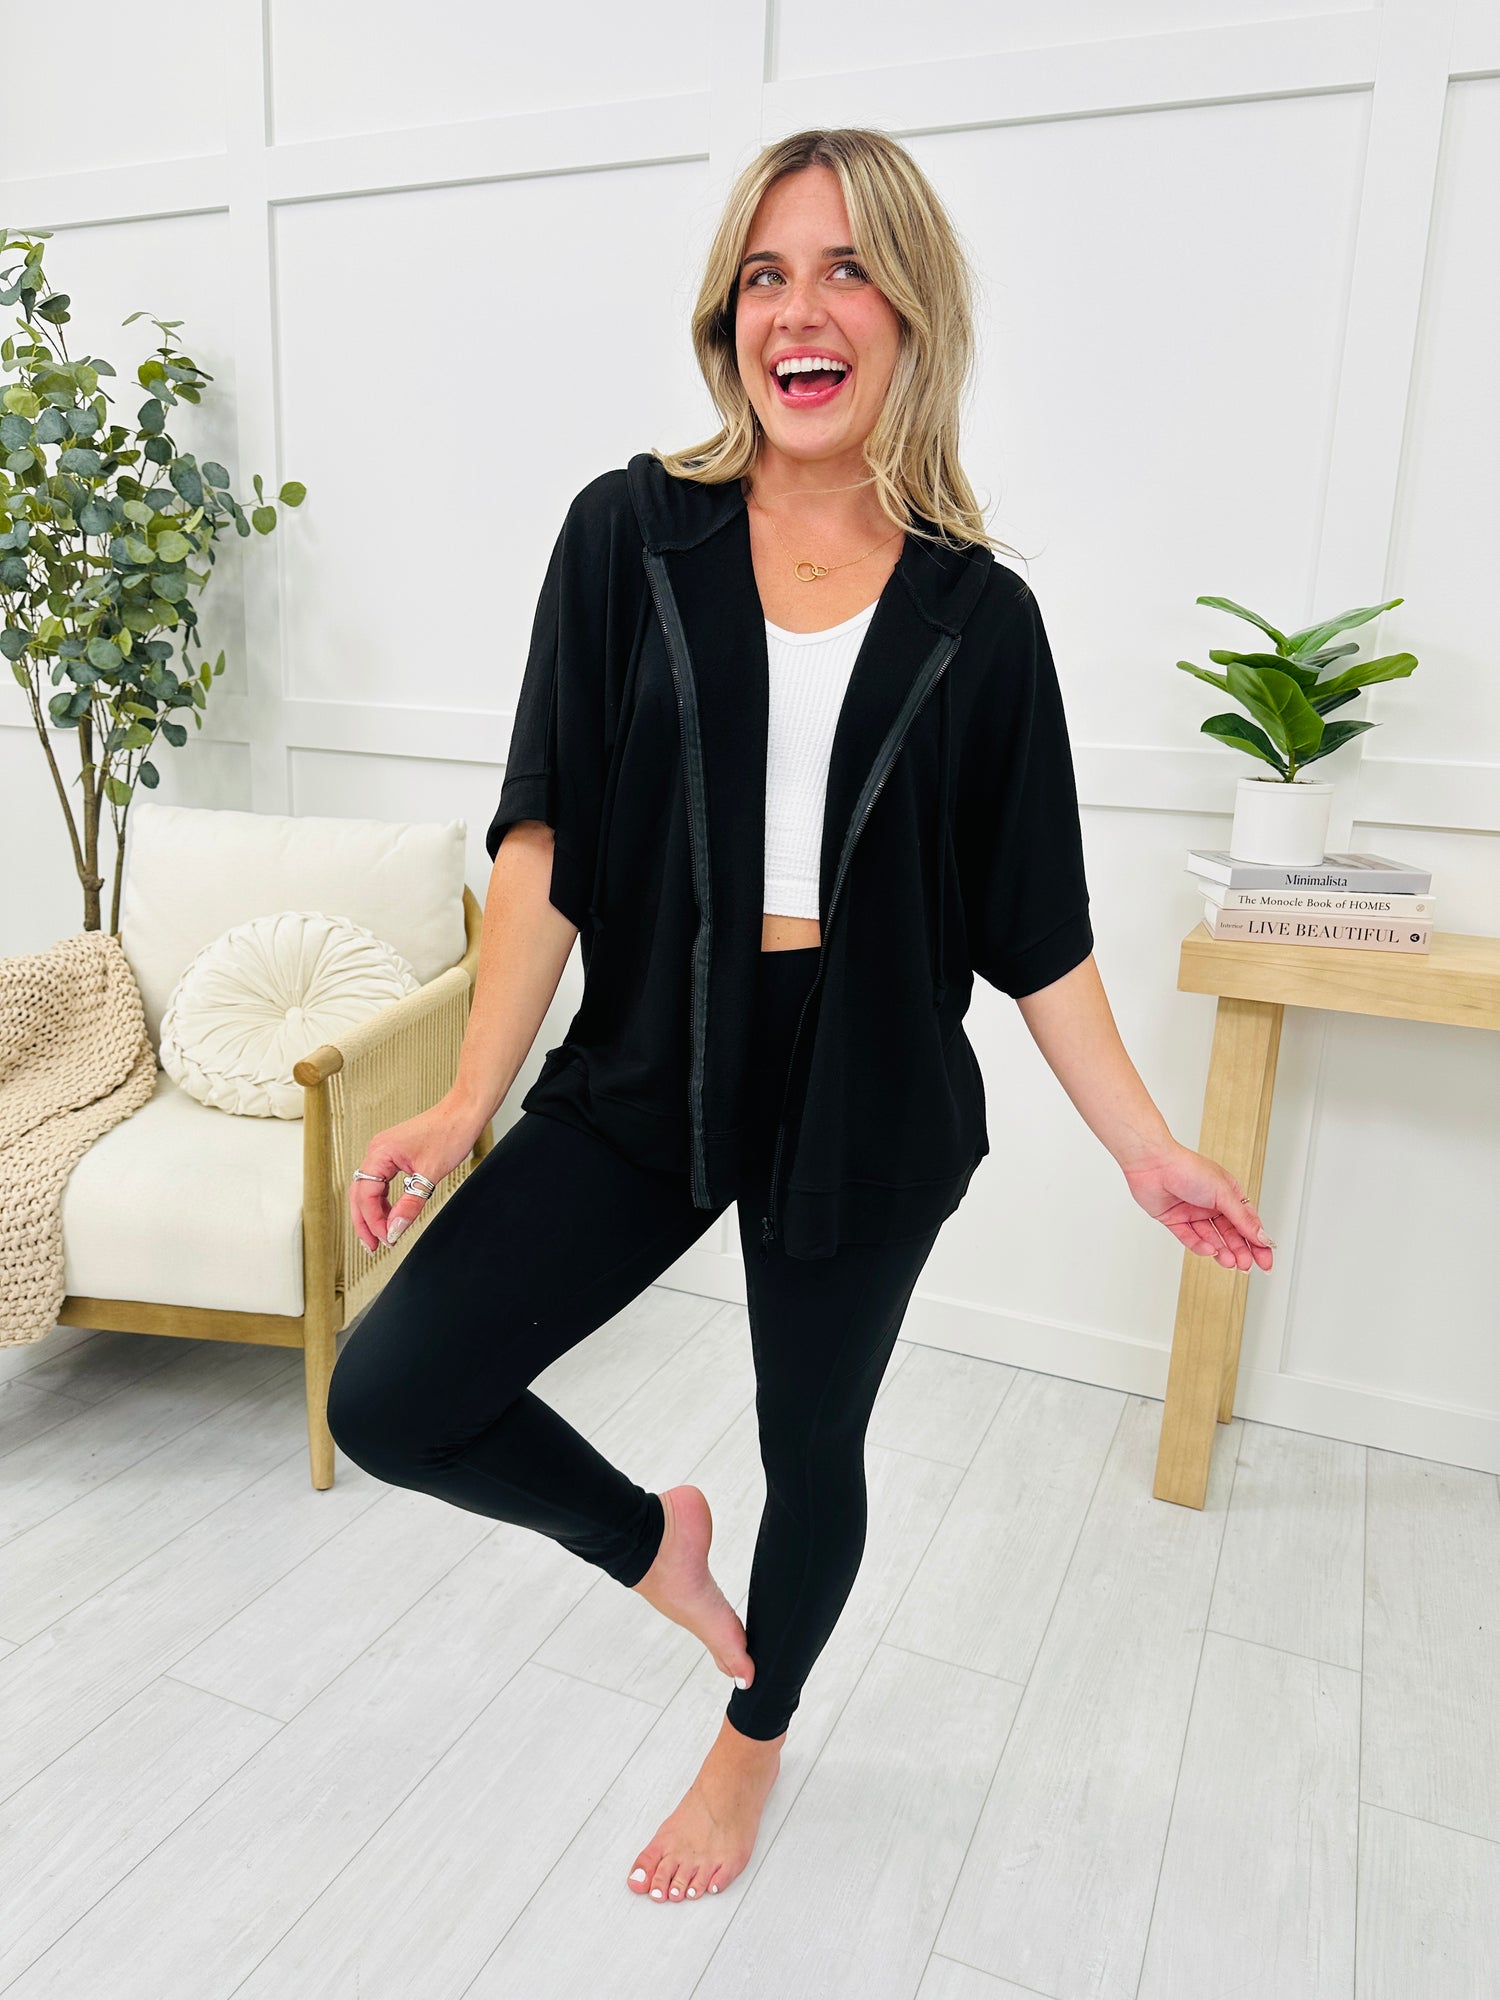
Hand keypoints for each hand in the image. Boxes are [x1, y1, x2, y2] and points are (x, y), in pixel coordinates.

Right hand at [349, 1100, 486, 1252]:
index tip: (387, 1239)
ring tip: (382, 1235)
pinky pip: (381, 1182)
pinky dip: (383, 1201)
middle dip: (365, 1222)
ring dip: (373, 1213)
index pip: (366, 1196)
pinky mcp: (394, 1155)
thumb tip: (394, 1230)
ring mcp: (385, 1152)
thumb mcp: (430, 1175)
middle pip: (359, 1194)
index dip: (374, 1221)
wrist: (464, 1111)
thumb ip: (410, 1205)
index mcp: (380, 1153)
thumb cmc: (450, 1133)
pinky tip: (391, 1215)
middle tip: (373, 1247)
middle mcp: (377, 1151)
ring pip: (369, 1189)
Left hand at [1120, 1140, 1274, 1272]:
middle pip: (1231, 1234)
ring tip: (1230, 1262)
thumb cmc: (1187, 1168)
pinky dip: (1200, 1246)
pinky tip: (1210, 1250)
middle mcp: (1211, 1204)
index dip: (1258, 1242)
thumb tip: (1262, 1237)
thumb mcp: (1223, 1193)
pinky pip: (1190, 1238)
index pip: (1248, 1222)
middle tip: (1247, 1266)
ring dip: (1222, 1251)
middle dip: (1241, 1251)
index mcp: (1228, 1193)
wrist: (1152, 1164)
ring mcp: (1192, 1213)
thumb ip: (1242, 1218)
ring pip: (1212, 1238)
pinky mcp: (1174, 1220)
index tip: (1266, 1260)